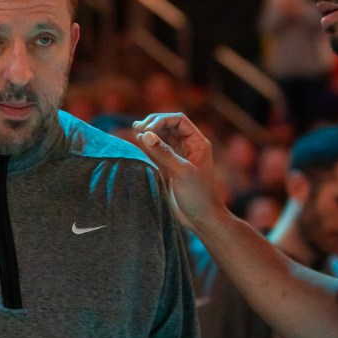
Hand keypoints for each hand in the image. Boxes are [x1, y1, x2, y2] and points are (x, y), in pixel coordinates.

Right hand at [133, 113, 223, 228]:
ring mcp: (180, 156)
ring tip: (136, 131)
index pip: (179, 121)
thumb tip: (144, 134)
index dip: (161, 120)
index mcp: (198, 143)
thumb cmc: (197, 195)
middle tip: (137, 127)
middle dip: (154, 123)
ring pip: (164, 136)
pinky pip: (159, 149)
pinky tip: (139, 143)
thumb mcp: (181, 172)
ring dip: (150, 132)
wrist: (201, 218)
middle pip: (170, 125)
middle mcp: (189, 146)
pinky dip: (149, 145)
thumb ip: (163, 152)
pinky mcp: (171, 166)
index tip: (146, 129)